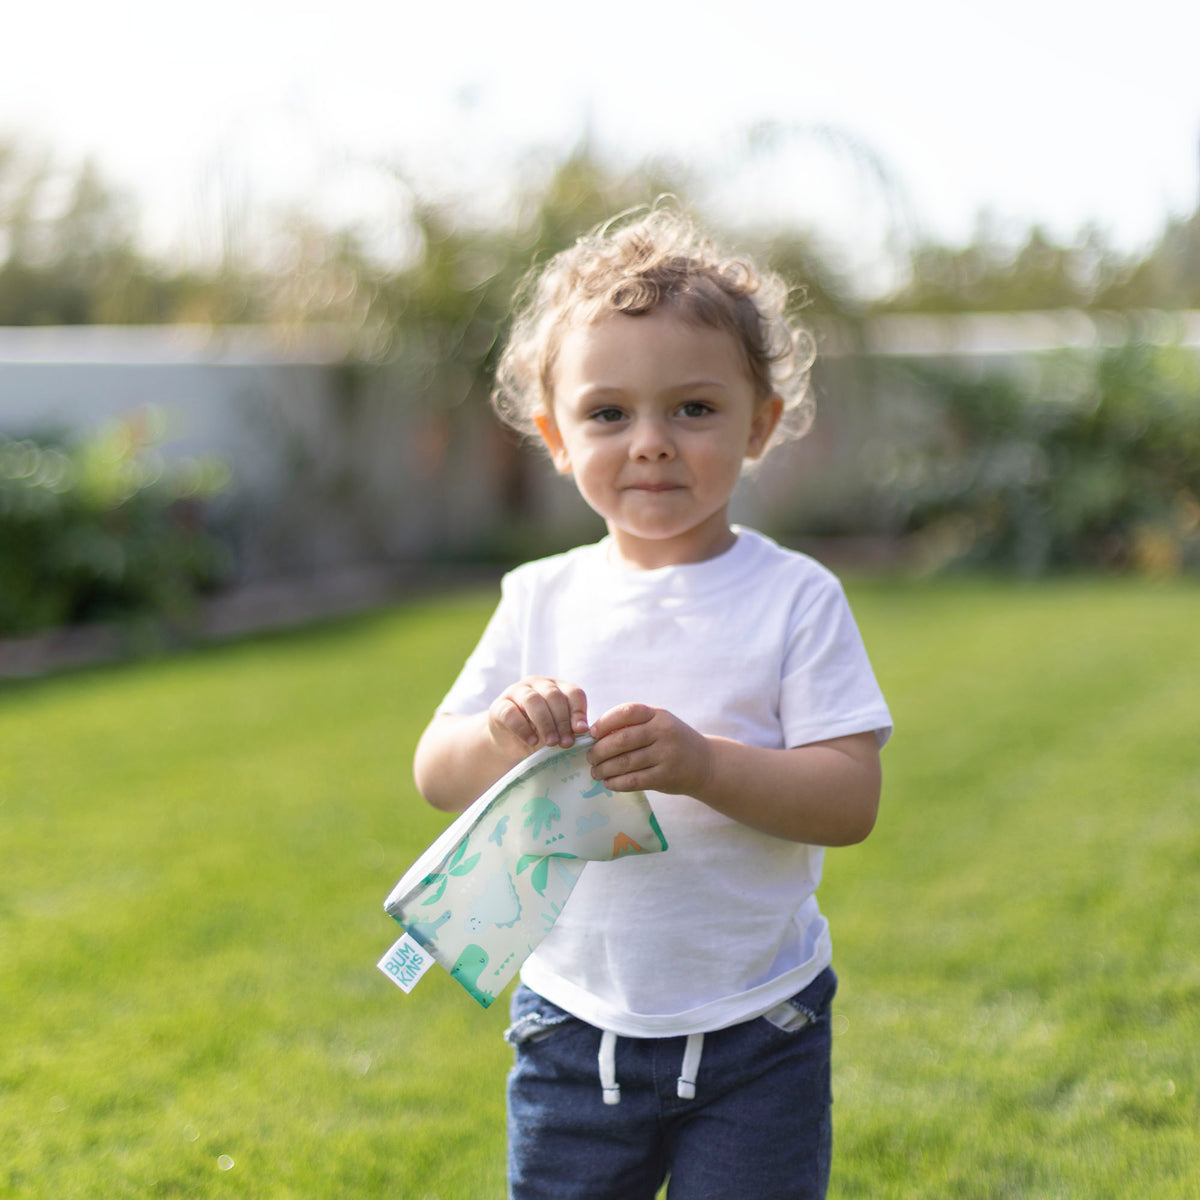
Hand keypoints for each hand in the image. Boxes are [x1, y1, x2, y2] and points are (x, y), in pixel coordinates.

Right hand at [488, 676, 588, 755]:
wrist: (509, 741)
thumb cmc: (539, 733)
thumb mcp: (557, 730)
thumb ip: (569, 727)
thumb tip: (583, 730)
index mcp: (557, 687)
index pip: (573, 692)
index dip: (578, 711)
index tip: (581, 731)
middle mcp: (538, 684)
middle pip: (553, 695)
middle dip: (562, 720)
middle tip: (566, 743)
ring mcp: (517, 692)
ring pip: (533, 700)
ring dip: (545, 723)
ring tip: (551, 742)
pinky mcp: (499, 706)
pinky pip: (511, 713)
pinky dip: (523, 728)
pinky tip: (531, 740)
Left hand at [587, 703, 710, 794]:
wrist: (706, 763)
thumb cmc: (673, 741)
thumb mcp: (659, 724)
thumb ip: (633, 725)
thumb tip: (595, 734)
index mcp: (658, 715)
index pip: (627, 712)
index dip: (605, 722)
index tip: (592, 733)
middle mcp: (663, 732)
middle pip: (622, 739)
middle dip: (600, 750)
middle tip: (590, 758)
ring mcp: (666, 755)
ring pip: (625, 762)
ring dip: (604, 769)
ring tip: (596, 772)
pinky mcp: (665, 776)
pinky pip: (634, 781)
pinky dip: (616, 783)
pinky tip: (609, 783)